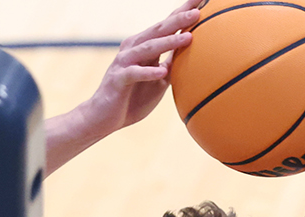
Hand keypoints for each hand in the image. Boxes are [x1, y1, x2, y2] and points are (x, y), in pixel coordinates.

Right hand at [76, 0, 202, 134]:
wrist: (103, 117)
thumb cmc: (132, 98)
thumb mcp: (159, 79)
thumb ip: (172, 64)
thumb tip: (194, 52)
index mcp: (144, 46)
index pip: (166, 25)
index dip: (182, 13)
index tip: (201, 1)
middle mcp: (133, 49)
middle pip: (158, 30)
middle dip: (178, 20)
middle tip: (197, 12)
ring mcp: (124, 63)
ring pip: (148, 48)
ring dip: (168, 42)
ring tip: (188, 38)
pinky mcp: (117, 79)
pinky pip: (134, 73)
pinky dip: (148, 72)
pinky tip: (162, 72)